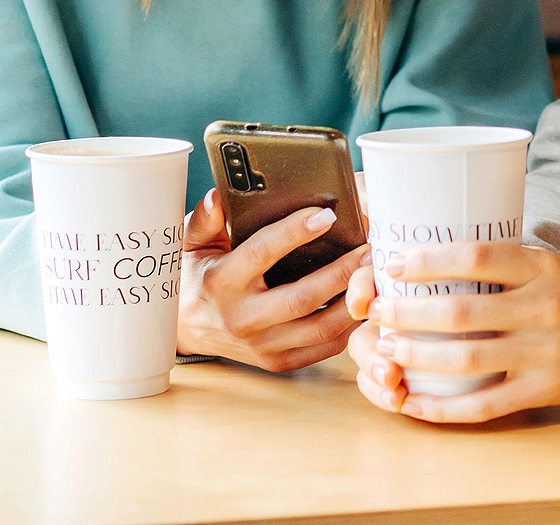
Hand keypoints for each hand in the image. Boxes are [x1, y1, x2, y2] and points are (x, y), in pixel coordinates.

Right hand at [177, 188, 367, 370]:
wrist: (184, 328)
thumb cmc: (196, 275)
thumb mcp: (191, 243)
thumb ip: (206, 219)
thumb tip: (218, 196)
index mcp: (221, 282)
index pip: (262, 253)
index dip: (295, 232)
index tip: (327, 215)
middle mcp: (242, 318)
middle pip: (302, 297)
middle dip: (342, 272)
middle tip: (370, 248)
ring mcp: (262, 345)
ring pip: (320, 327)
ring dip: (354, 301)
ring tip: (375, 273)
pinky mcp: (278, 362)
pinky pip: (323, 347)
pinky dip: (349, 326)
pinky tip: (364, 301)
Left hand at [346, 241, 559, 422]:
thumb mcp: (555, 268)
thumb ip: (507, 266)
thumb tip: (440, 257)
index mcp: (542, 267)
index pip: (475, 256)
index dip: (428, 260)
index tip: (394, 263)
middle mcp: (542, 307)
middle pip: (461, 312)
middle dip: (408, 312)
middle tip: (379, 310)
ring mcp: (545, 353)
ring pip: (467, 360)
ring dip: (418, 356)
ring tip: (388, 348)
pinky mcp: (547, 390)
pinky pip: (486, 405)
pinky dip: (445, 408)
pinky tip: (416, 403)